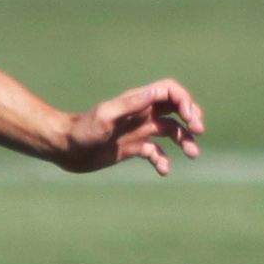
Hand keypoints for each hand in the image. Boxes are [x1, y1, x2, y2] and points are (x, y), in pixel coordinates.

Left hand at [58, 78, 205, 175]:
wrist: (64, 148)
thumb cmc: (82, 130)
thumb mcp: (106, 116)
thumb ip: (131, 104)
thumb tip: (157, 93)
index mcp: (138, 102)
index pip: (170, 92)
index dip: (185, 102)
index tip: (190, 119)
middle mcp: (141, 114)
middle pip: (176, 109)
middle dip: (192, 117)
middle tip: (198, 131)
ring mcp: (138, 131)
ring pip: (171, 131)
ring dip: (185, 140)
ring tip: (192, 154)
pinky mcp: (132, 148)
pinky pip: (155, 153)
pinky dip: (163, 161)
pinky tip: (163, 171)